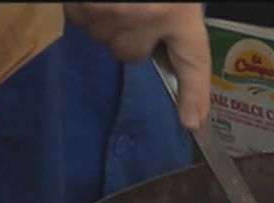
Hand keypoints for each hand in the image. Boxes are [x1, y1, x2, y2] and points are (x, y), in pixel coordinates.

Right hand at [64, 3, 210, 129]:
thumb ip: (173, 14)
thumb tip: (171, 39)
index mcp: (179, 9)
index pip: (193, 61)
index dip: (193, 94)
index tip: (191, 120)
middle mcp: (148, 15)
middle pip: (131, 52)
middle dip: (129, 36)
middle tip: (130, 7)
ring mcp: (112, 12)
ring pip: (102, 36)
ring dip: (103, 18)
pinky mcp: (82, 7)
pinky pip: (79, 20)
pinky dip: (82, 9)